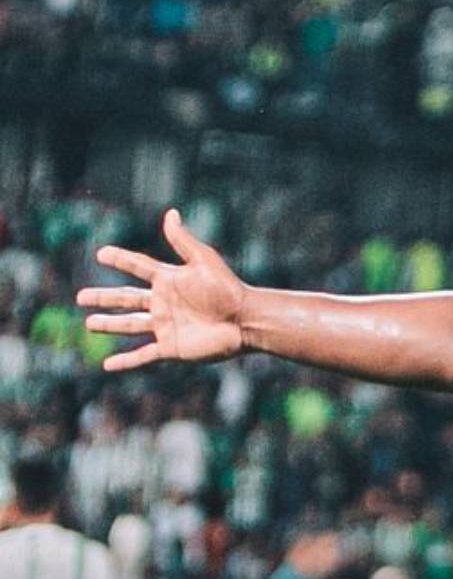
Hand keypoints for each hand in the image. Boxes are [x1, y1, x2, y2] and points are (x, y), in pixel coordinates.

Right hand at [78, 208, 248, 370]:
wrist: (245, 320)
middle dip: (104, 298)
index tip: (101, 253)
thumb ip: (183, 240)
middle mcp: (164, 303)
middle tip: (80, 297)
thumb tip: (170, 213)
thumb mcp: (203, 261)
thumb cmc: (228, 289)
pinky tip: (108, 365)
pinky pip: (143, 355)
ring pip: (129, 325)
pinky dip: (125, 361)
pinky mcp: (171, 347)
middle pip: (126, 298)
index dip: (120, 259)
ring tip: (89, 323)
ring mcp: (165, 326)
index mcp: (169, 280)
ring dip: (109, 324)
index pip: (138, 266)